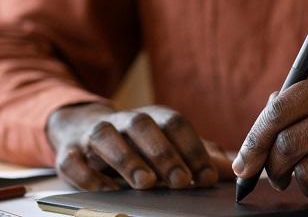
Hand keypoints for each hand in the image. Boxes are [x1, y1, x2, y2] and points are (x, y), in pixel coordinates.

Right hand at [46, 102, 233, 190]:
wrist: (81, 127)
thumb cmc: (136, 141)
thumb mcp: (168, 144)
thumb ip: (200, 155)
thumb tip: (239, 168)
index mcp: (152, 117)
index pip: (175, 124)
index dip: (192, 148)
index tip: (206, 176)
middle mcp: (123, 120)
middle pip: (143, 126)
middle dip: (163, 153)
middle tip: (180, 181)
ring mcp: (93, 134)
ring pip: (106, 136)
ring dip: (126, 158)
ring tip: (145, 183)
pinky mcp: (68, 151)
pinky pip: (73, 160)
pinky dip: (89, 175)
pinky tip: (106, 190)